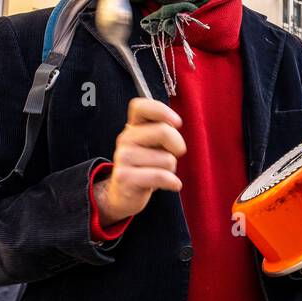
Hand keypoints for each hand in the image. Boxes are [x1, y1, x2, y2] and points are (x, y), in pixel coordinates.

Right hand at [94, 97, 185, 226]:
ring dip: (171, 169)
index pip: (140, 106)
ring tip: (160, 172)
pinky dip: (173, 182)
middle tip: (173, 156)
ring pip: (167, 159)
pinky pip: (161, 176)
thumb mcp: (153, 146)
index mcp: (133, 127)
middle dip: (178, 146)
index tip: (177, 123)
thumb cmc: (146, 167)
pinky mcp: (125, 177)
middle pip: (163, 131)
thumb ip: (163, 131)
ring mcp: (123, 157)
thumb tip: (175, 123)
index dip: (161, 110)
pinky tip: (172, 184)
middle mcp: (125, 139)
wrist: (123, 194)